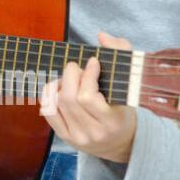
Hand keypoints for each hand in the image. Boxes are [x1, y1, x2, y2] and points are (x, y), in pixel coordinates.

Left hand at [40, 30, 136, 162]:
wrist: (122, 144)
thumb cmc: (125, 110)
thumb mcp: (131, 86)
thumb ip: (121, 55)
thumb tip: (102, 35)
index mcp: (113, 122)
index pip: (88, 97)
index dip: (87, 75)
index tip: (93, 62)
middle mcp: (94, 133)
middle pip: (69, 98)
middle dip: (71, 75)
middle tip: (79, 69)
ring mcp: (78, 137)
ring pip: (57, 103)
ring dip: (61, 83)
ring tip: (72, 79)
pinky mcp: (65, 138)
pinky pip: (48, 111)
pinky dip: (51, 95)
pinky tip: (61, 89)